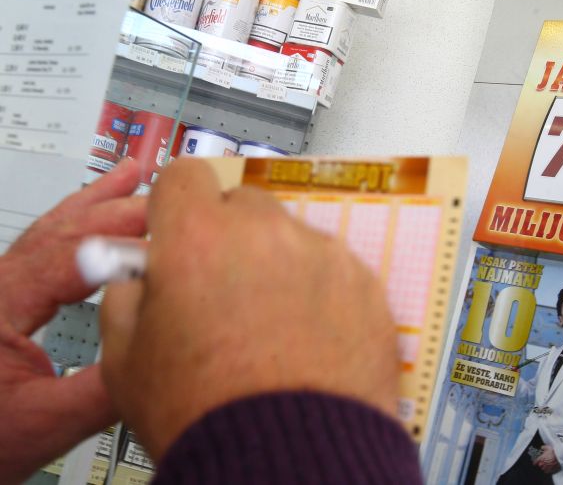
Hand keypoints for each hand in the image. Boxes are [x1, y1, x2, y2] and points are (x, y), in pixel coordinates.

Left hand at [0, 159, 145, 483]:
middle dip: (118, 209)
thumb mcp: (45, 424)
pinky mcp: (8, 296)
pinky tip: (93, 209)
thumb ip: (106, 389)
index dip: (125, 246)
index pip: (69, 257)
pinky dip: (76, 222)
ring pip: (52, 231)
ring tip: (130, 175)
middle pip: (62, 230)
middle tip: (170, 196)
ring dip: (96, 203)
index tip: (173, 243)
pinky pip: (46, 247)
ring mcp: (0, 287)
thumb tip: (166, 349)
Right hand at [100, 158, 398, 460]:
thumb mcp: (128, 362)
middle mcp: (266, 233)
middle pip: (243, 205)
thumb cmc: (207, 415)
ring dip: (279, 266)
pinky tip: (310, 340)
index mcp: (198, 238)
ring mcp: (323, 256)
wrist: (292, 460)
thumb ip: (125, 299)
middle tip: (226, 288)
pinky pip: (335, 270)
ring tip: (273, 328)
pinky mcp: (365, 285)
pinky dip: (322, 292)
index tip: (182, 230)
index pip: (184, 176)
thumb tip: (137, 279)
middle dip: (229, 236)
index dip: (178, 205)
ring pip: (292, 238)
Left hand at [534, 445, 560, 473]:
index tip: (534, 462)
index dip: (534, 462)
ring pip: (543, 469)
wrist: (560, 456)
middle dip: (540, 464)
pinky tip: (549, 468)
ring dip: (544, 467)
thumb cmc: (553, 452)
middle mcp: (543, 464)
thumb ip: (543, 447)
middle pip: (539, 465)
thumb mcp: (547, 447)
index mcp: (541, 458)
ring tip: (545, 465)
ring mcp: (547, 467)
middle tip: (542, 462)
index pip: (535, 462)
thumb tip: (542, 447)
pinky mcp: (551, 470)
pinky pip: (548, 471)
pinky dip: (547, 470)